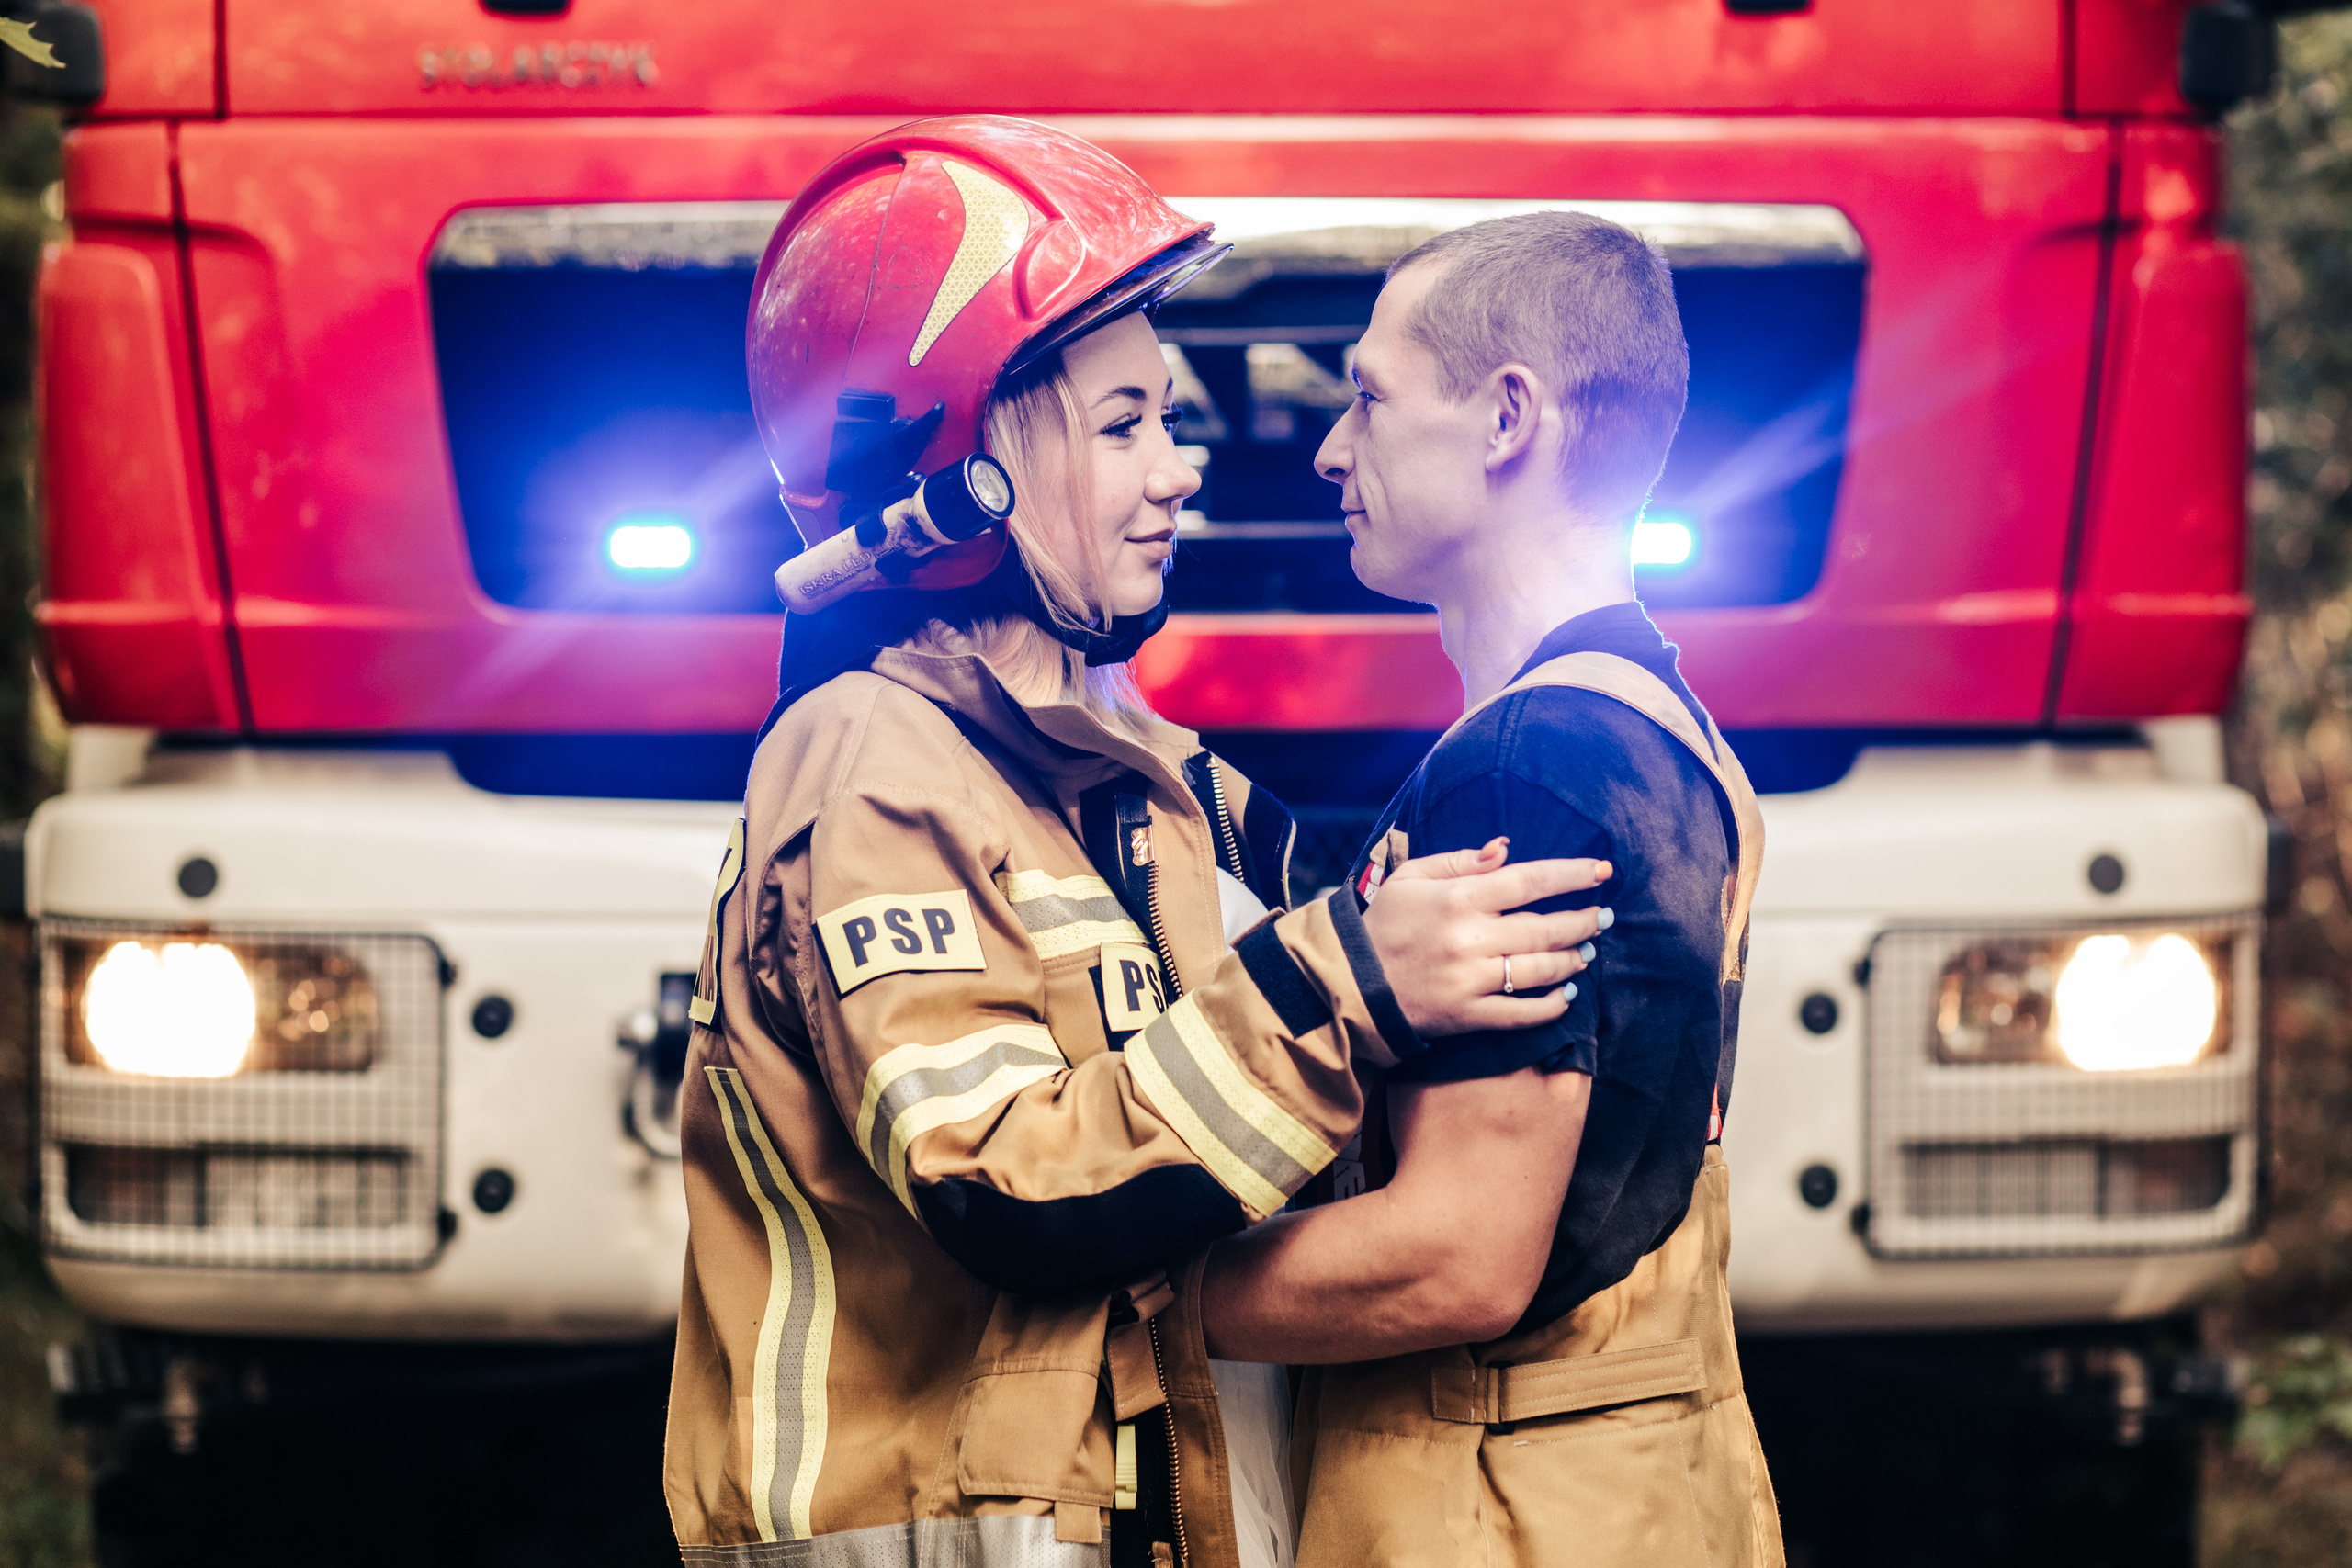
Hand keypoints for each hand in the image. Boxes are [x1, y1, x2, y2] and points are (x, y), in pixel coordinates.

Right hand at [1360, 838, 1611, 1036]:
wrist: (1349, 983)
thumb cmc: (1384, 923)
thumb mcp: (1411, 877)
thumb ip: (1460, 861)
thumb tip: (1506, 849)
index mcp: (1458, 899)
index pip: (1529, 881)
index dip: (1572, 874)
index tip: (1603, 871)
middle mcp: (1469, 939)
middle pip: (1545, 928)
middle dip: (1583, 921)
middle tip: (1603, 917)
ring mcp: (1470, 980)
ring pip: (1540, 970)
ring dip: (1572, 960)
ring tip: (1586, 950)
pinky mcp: (1467, 1015)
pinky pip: (1522, 1013)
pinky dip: (1551, 1006)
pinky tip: (1567, 995)